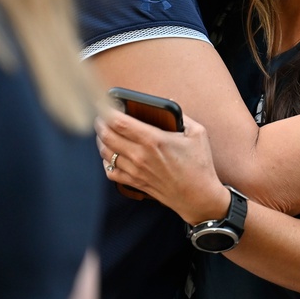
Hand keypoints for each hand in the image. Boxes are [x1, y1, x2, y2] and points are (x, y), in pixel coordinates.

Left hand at [95, 107, 229, 223]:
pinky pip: (110, 171)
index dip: (106, 110)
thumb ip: (182, 115)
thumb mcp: (197, 133)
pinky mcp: (135, 182)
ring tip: (104, 132)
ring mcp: (135, 171)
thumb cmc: (199, 165)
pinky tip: (110, 155)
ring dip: (101, 140)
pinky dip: (106, 161)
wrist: (198, 197)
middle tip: (100, 115)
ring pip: (105, 153)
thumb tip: (169, 102)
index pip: (119, 122)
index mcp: (153, 140)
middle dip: (100, 123)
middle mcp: (140, 155)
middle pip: (107, 136)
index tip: (103, 103)